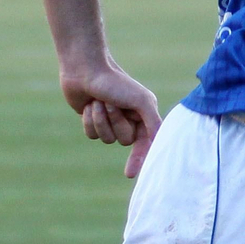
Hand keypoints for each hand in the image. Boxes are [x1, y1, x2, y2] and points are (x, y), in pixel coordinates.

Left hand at [60, 57, 162, 178]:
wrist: (86, 69)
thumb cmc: (116, 82)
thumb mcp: (141, 101)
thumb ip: (153, 123)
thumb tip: (158, 143)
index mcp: (144, 114)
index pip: (145, 143)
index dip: (139, 159)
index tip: (129, 174)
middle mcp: (129, 119)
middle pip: (122, 140)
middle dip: (115, 123)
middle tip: (112, 103)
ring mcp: (110, 121)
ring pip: (105, 139)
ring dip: (100, 120)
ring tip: (98, 102)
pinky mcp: (94, 121)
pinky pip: (91, 134)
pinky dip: (89, 120)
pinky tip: (89, 105)